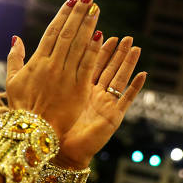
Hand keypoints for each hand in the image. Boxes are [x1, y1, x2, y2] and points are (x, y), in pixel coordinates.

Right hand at [6, 0, 101, 136]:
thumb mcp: (12, 81)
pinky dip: (94, 49)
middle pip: (68, 34)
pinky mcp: (78, 89)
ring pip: (79, 46)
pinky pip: (88, 65)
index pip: (52, 32)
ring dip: (89, 26)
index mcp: (37, 62)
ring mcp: (66, 76)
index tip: (72, 1)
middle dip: (78, 14)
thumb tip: (16, 38)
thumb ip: (15, 58)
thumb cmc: (21, 107)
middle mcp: (52, 66)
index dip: (63, 15)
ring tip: (96, 9)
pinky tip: (101, 35)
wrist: (34, 131)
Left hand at [56, 36, 146, 168]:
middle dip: (115, 52)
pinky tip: (143, 74)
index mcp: (78, 88)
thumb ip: (45, 76)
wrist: (60, 151)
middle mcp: (94, 94)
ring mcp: (105, 105)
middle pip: (107, 69)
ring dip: (127, 64)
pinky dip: (135, 87)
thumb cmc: (52, 126)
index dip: (94, 48)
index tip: (99, 31)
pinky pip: (126, 100)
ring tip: (134, 48)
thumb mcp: (46, 95)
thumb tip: (39, 57)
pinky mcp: (112, 117)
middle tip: (123, 36)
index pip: (87, 63)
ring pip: (119, 79)